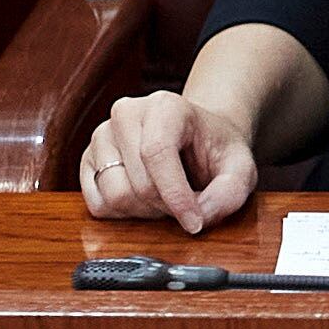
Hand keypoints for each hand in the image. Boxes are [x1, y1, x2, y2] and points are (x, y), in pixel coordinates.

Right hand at [80, 91, 256, 233]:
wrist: (197, 139)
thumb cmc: (216, 150)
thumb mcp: (240, 167)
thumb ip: (230, 192)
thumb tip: (200, 217)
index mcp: (165, 106)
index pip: (157, 153)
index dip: (175, 195)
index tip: (194, 222)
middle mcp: (127, 114)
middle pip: (137, 182)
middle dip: (166, 206)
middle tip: (186, 204)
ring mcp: (102, 136)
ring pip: (114, 196)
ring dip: (144, 211)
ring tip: (167, 198)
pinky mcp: (88, 161)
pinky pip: (97, 204)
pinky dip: (123, 214)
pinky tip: (144, 200)